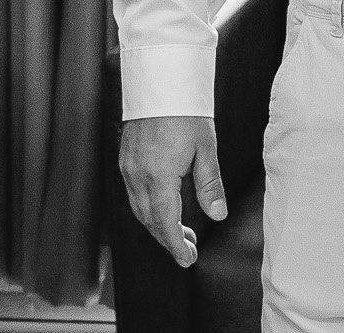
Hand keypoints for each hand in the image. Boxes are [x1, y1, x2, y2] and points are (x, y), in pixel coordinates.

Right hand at [119, 115, 225, 266]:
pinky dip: (148, 209)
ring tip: (180, 233)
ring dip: (158, 225)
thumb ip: (210, 185)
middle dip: (168, 239)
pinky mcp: (125, 160)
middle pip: (150, 221)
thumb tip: (218, 216)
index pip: (166, 223)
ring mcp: (128, 168)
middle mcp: (138, 176)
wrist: (161, 83)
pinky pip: (134, 194)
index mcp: (159, 176)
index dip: (176, 245)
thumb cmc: (187, 112)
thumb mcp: (206, 149)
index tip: (188, 259)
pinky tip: (163, 209)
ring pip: (140, 209)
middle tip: (188, 251)